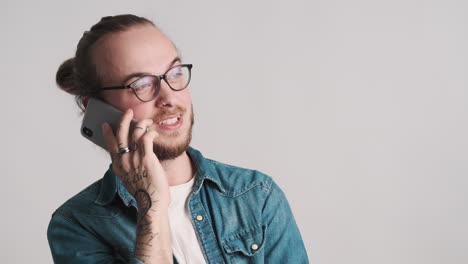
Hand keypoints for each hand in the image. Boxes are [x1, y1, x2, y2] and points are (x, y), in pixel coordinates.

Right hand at [102, 109, 172, 262]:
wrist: (152, 203)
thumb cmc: (144, 191)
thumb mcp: (130, 178)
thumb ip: (128, 166)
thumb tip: (131, 153)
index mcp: (117, 167)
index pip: (110, 145)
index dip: (108, 133)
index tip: (107, 124)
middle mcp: (123, 161)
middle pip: (120, 134)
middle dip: (124, 120)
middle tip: (128, 112)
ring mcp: (134, 159)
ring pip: (135, 133)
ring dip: (142, 123)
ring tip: (147, 121)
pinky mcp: (147, 159)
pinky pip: (147, 138)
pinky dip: (151, 133)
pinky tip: (155, 133)